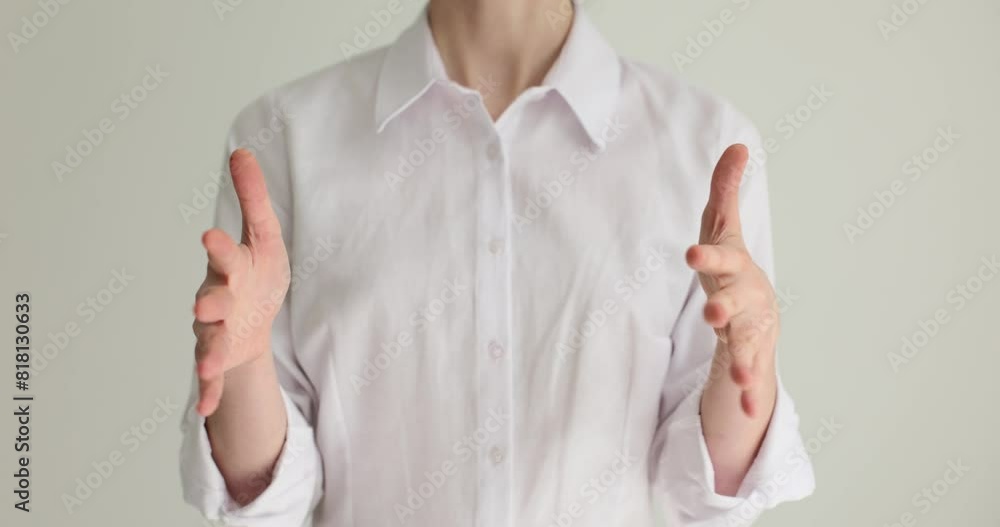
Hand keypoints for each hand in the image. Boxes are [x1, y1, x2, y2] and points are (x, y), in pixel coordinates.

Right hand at [192, 149, 289, 416]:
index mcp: (233, 266)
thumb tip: (241, 151)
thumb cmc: (256, 271)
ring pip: (211, 342)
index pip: (225, 254)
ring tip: (209, 365)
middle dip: (209, 304)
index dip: (219, 247)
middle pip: (213, 301)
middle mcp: (218, 298)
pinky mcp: (222, 357)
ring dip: (209, 353)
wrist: (249, 320)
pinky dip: (211, 391)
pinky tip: (206, 408)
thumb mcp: (263, 235)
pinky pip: (214, 377)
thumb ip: (253, 197)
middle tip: (204, 308)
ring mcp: (216, 330)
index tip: (209, 237)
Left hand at [685, 144, 777, 416]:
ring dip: (742, 357)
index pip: (721, 256)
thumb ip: (726, 190)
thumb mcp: (724, 228)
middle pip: (735, 302)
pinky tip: (749, 407)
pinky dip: (750, 390)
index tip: (691, 252)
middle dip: (725, 307)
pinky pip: (750, 374)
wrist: (757, 309)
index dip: (708, 254)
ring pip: (745, 342)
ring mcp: (751, 327)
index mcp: (735, 266)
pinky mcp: (750, 354)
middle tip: (712, 313)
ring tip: (738, 375)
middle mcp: (747, 296)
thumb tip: (736, 144)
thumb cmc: (731, 264)